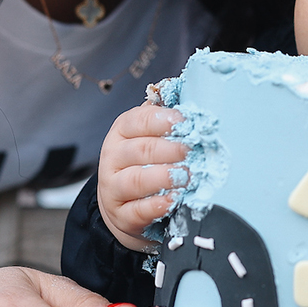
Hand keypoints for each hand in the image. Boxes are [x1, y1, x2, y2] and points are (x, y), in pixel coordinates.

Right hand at [96, 103, 187, 250]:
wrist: (123, 205)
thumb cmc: (146, 162)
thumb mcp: (151, 136)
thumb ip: (167, 118)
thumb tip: (192, 92)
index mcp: (122, 131)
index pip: (138, 120)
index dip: (162, 119)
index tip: (185, 121)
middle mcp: (114, 157)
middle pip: (141, 150)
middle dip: (170, 149)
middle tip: (193, 151)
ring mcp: (114, 187)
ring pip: (137, 179)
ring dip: (165, 177)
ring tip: (187, 176)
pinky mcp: (121, 214)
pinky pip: (138, 210)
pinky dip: (157, 206)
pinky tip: (174, 200)